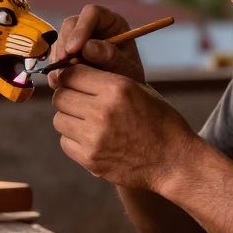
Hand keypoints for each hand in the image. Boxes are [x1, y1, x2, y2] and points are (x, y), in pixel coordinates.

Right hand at [47, 5, 144, 87]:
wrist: (122, 93)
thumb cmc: (129, 76)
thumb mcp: (125, 67)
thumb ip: (110, 56)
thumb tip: (87, 47)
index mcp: (110, 22)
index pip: (92, 13)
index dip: (81, 28)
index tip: (74, 49)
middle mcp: (92, 27)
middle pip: (71, 25)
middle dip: (65, 43)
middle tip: (63, 62)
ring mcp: (78, 40)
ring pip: (61, 40)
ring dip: (58, 57)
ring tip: (62, 75)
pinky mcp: (68, 55)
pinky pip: (56, 56)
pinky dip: (55, 68)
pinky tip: (58, 80)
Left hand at [51, 64, 198, 191]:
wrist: (174, 161)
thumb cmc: (160, 121)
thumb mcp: (140, 89)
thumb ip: (107, 80)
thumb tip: (70, 72)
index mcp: (117, 88)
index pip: (72, 74)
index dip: (69, 76)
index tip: (73, 81)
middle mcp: (103, 111)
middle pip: (60, 96)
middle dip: (67, 96)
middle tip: (79, 102)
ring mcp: (95, 137)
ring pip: (59, 120)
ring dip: (69, 118)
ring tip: (87, 121)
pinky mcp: (91, 159)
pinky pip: (65, 142)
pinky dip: (73, 140)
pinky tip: (91, 139)